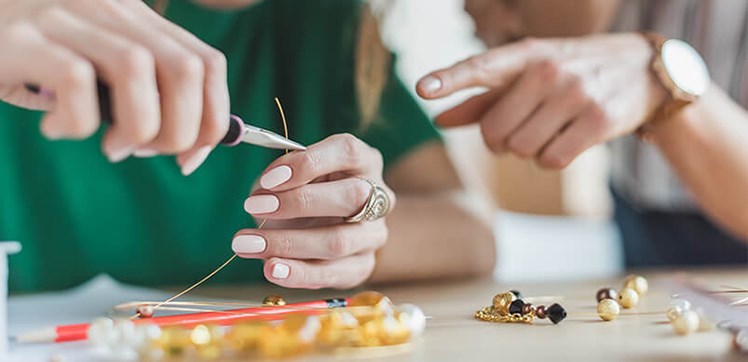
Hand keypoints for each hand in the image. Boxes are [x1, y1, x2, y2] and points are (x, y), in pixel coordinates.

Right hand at [0, 0, 228, 174]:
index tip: (192, 156)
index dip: (213, 118)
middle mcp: (109, 7)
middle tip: (145, 152)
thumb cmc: (35, 57)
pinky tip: (56, 128)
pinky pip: (74, 80)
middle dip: (182, 130)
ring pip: (137, 69)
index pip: (207, 63)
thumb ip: (144, 91)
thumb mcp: (99, 64)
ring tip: (110, 146)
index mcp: (136, 16)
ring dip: (137, 127)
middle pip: (185, 69)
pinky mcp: (21, 39)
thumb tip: (189, 145)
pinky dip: (76, 121)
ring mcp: (64, 17)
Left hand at [232, 134, 395, 288]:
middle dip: (298, 203)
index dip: (307, 164)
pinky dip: (298, 274)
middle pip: (350, 197)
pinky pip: (332, 273)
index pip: (347, 152)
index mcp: (364, 160)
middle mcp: (378, 196)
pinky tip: (271, 269)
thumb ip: (281, 177)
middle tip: (253, 207)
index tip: (268, 179)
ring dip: (288, 244)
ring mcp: (373, 234)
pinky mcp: (364, 265)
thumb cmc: (310, 190)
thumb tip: (261, 195)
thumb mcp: (298, 172)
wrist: (336, 225)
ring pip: (338, 241)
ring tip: (248, 244)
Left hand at [416, 34, 665, 167]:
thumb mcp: (528, 74)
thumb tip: (438, 118)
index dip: (450, 79)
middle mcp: (548, 70)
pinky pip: (551, 160)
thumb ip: (483, 97)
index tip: (423, 89)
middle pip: (496, 131)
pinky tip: (565, 140)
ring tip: (548, 130)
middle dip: (499, 141)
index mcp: (526, 54)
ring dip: (528, 150)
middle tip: (516, 131)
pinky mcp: (598, 120)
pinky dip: (550, 159)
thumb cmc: (571, 73)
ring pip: (522, 149)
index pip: (481, 66)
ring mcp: (575, 94)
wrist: (641, 69)